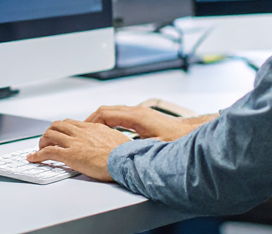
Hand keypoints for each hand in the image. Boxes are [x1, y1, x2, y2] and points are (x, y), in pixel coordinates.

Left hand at [26, 119, 129, 181]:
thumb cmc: (124, 153)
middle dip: (49, 133)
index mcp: (93, 127)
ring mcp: (75, 142)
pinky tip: (33, 159)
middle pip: (58, 125)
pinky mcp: (70, 155)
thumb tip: (110, 142)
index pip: (71, 123)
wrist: (125, 160)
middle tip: (47, 141)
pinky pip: (48, 152)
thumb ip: (108, 138)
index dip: (62, 128)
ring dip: (42, 142)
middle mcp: (81, 132)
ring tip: (39, 149)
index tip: (59, 134)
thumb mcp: (117, 139)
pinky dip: (37, 155)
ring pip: (50, 135)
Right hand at [84, 105, 200, 141]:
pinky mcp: (143, 117)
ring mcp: (139, 112)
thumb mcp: (154, 147)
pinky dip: (109, 121)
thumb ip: (138, 151)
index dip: (91, 122)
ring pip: (113, 111)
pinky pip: (120, 115)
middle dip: (91, 120)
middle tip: (80, 131)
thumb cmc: (177, 140)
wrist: (191, 133)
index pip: (105, 114)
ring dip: (100, 120)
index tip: (81, 130)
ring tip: (90, 132)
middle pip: (106, 110)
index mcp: (136, 117)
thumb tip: (124, 159)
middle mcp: (137, 111)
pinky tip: (107, 132)